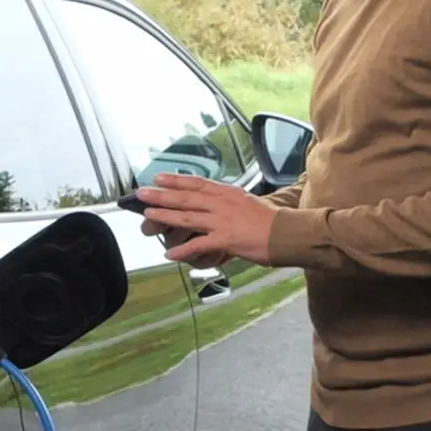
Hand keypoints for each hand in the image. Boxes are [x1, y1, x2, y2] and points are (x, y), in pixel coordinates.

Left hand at [138, 175, 277, 265]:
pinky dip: (182, 250)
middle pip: (186, 197)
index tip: (158, 177)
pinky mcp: (226, 240)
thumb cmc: (272, 222)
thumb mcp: (249, 204)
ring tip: (147, 216)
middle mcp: (222, 204)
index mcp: (228, 193)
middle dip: (162, 195)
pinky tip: (169, 254)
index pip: (197, 183)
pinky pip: (198, 245)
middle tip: (142, 193)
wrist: (288, 234)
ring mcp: (223, 221)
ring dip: (165, 216)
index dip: (176, 180)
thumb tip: (215, 208)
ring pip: (187, 217)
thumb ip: (230, 204)